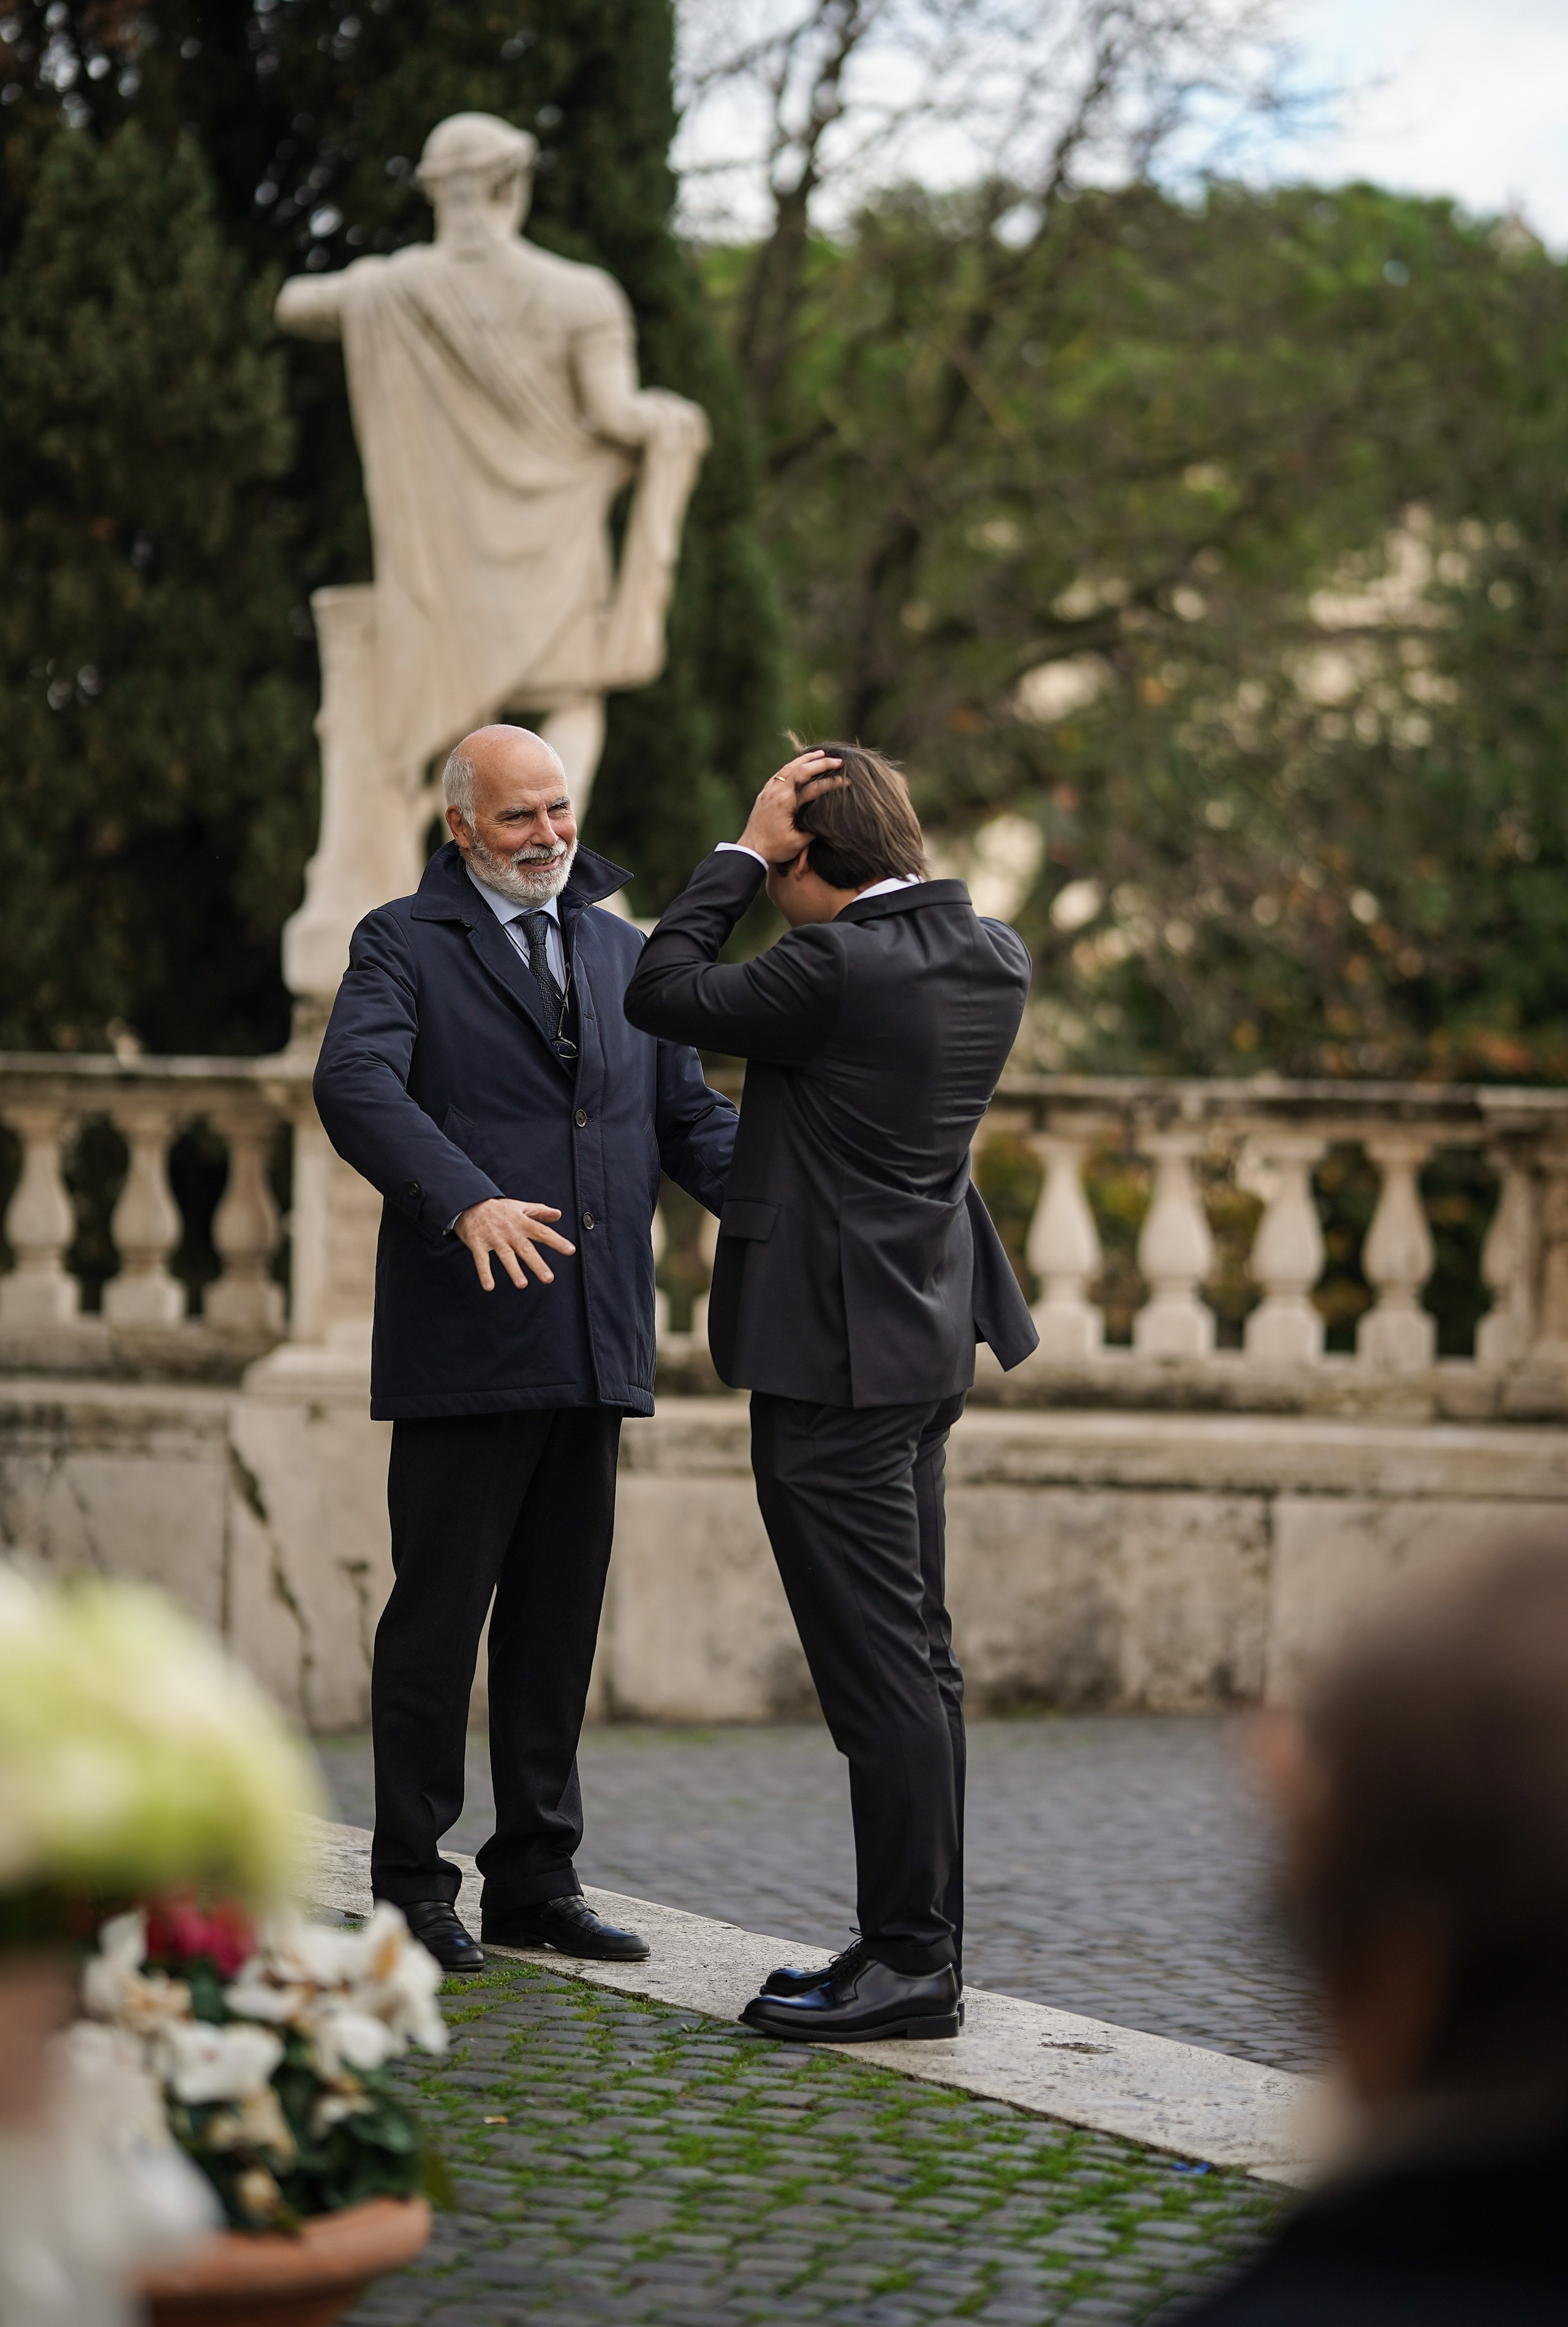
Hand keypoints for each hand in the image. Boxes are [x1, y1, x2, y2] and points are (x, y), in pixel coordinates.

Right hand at [454, 1198, 575, 1291]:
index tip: (570, 1250)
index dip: (556, 1241)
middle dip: (537, 1264)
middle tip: (548, 1278)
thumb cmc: (498, 1208)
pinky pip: (481, 1260)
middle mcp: (510, 1231)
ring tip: (522, 1284)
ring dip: (514, 1270)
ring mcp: (494, 1238)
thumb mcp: (520, 1207)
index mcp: (522, 1223)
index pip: (542, 1232)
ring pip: (505, 1255)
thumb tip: (558, 1214)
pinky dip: (484, 1273)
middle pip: (526, 1248)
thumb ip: (539, 1211)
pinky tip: (489, 1286)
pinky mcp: (478, 1243)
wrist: (469, 1202)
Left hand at [736, 751, 845, 865]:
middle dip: (821, 763)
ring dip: (806, 759)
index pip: (814, 787)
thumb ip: (814, 828)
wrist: (750, 850)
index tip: (846, 781)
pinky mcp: (764, 793)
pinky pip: (780, 773)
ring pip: (789, 767)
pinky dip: (792, 766)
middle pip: (801, 769)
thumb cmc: (774, 848)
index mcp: (786, 802)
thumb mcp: (798, 842)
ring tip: (820, 754)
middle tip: (838, 761)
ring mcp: (769, 790)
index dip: (832, 783)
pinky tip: (798, 763)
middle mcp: (776, 791)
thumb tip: (828, 819)